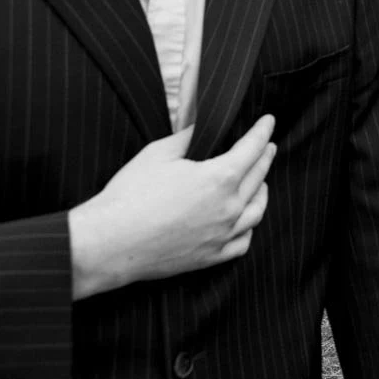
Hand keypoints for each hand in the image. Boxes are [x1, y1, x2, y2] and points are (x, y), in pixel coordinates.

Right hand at [68, 115, 276, 299]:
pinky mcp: (210, 257)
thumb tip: (199, 123)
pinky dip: (248, 228)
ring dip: (262, 191)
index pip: (252, 148)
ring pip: (257, 211)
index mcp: (220, 178)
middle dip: (265, 157)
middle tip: (268, 146)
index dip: (262, 132)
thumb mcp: (158, 154)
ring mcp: (222, 235)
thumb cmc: (130, 196)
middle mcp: (228, 208)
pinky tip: (245, 221)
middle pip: (258, 177)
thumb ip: (187, 136)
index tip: (269, 121)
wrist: (109, 243)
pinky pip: (242, 242)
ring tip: (261, 181)